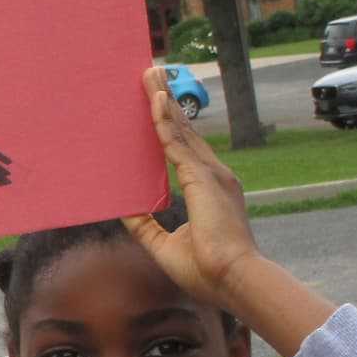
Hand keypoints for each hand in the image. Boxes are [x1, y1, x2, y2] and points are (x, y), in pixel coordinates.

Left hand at [121, 66, 260, 307]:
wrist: (232, 280)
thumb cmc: (206, 271)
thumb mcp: (162, 244)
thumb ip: (144, 224)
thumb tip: (124, 208)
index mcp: (208, 190)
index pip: (184, 150)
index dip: (170, 127)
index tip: (158, 105)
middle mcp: (213, 175)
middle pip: (185, 130)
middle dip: (167, 102)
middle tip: (153, 77)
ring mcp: (211, 173)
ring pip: (181, 128)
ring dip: (163, 101)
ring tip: (150, 75)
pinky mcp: (202, 176)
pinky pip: (176, 141)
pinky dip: (163, 119)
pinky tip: (153, 100)